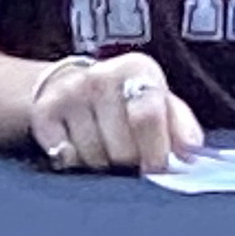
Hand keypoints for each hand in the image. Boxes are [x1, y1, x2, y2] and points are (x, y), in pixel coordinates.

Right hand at [25, 52, 194, 172]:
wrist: (71, 84)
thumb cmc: (127, 101)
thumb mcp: (162, 102)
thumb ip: (182, 127)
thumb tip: (191, 154)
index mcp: (139, 69)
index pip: (149, 116)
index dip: (156, 151)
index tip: (157, 167)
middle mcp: (102, 75)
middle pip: (123, 148)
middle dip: (130, 161)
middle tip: (127, 152)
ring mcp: (69, 92)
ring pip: (95, 158)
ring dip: (102, 163)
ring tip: (103, 146)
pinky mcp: (43, 112)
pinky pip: (67, 158)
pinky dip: (75, 161)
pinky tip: (79, 145)